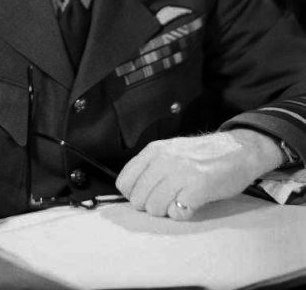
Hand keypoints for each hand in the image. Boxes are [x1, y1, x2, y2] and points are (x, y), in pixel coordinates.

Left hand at [116, 129, 283, 220]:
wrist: (239, 150)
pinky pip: (177, 213)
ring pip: (155, 207)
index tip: (145, 196)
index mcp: (154, 150)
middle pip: (138, 199)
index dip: (133, 195)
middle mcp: (165, 159)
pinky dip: (182, 214)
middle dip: (149, 206)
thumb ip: (151, 165)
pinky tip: (190, 205)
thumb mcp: (171, 150)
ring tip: (179, 202)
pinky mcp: (198, 187)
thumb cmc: (204, 154)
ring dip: (166, 211)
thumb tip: (131, 189)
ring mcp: (181, 172)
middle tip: (166, 201)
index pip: (125, 181)